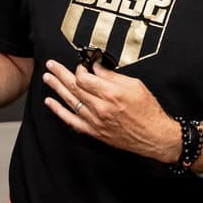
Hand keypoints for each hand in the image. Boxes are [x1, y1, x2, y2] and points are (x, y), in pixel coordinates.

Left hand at [41, 59, 175, 160]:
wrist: (155, 137)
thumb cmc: (148, 111)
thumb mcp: (135, 85)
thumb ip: (112, 77)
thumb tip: (96, 67)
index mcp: (112, 94)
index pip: (85, 78)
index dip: (79, 69)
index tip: (80, 66)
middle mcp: (101, 107)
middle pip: (74, 87)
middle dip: (60, 74)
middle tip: (51, 65)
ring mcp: (95, 121)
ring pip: (70, 101)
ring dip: (57, 88)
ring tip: (47, 78)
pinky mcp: (94, 131)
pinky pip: (72, 120)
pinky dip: (59, 111)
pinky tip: (50, 102)